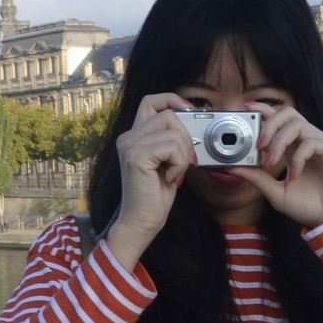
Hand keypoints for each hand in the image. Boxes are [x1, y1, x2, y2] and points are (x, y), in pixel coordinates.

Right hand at [103, 92, 194, 267]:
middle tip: (182, 162)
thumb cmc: (154, 196)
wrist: (141, 222)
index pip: (151, 101)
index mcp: (134, 136)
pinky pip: (172, 146)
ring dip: (183, 155)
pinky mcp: (135, 156)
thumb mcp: (168, 162)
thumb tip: (193, 125)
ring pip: (173, 130)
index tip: (189, 110)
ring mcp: (130, 145)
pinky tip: (170, 179)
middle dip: (186, 137)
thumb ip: (172, 141)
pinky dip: (179, 164)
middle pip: (169, 114)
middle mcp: (128, 136)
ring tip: (174, 174)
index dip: (172, 99)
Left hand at [234, 108, 322, 226]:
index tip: (248, 107)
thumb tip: (233, 168)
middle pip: (288, 113)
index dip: (264, 110)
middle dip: (269, 124)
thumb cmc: (309, 207)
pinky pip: (311, 143)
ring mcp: (322, 143)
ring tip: (270, 161)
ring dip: (279, 141)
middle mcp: (308, 141)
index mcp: (294, 148)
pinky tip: (294, 175)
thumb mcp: (276, 193)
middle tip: (258, 144)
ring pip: (297, 125)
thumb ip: (257, 179)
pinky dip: (298, 158)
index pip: (279, 120)